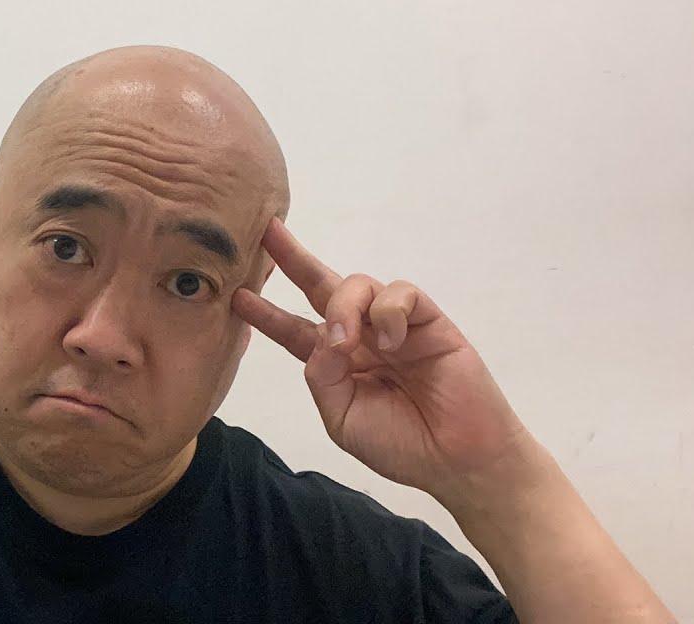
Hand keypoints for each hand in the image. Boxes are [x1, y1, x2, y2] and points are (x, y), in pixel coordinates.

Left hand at [232, 218, 535, 499]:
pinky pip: (400, 293)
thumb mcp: (342, 419)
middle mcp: (360, 336)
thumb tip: (323, 337)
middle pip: (321, 287)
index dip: (266, 314)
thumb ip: (323, 378)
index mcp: (336, 363)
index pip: (293, 329)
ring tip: (348, 343)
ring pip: (358, 285)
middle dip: (293, 259)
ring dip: (344, 307)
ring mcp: (394, 326)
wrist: (457, 460)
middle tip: (268, 232)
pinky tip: (389, 341)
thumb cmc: (400, 445)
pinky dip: (388, 311)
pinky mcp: (428, 320)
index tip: (236, 296)